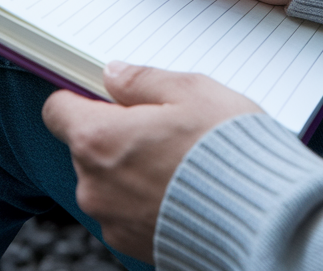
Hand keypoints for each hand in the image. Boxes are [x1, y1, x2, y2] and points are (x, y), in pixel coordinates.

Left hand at [42, 62, 262, 262]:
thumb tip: (115, 75)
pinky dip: (148, 201)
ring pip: (108, 182)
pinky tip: (183, 191)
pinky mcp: (134, 246)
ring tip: (180, 163)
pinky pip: (128, 213)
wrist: (265, 220)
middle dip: (116, 135)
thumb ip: (142, 81)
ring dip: (132, 170)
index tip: (103, 96)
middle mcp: (95, 185)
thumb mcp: (191, 92)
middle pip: (87, 148)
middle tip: (162, 128)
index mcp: (99, 140)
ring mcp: (112, 221)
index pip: (57, 111)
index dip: (79, 98)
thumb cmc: (229, 153)